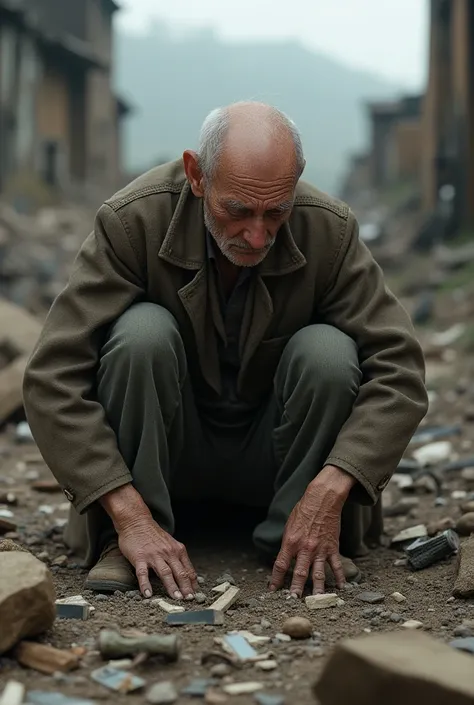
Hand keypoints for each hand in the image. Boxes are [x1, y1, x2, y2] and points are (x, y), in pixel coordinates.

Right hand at [118, 516, 198, 599]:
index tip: (196, 594)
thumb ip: (178, 557)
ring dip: (172, 586)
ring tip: (176, 598)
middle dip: (186, 587)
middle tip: (189, 599)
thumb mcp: (170, 543)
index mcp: (177, 550)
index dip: (193, 583)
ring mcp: (154, 555)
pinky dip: (145, 584)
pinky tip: (148, 594)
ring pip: (165, 573)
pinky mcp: (140, 558)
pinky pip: (143, 573)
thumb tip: (187, 573)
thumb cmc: (153, 534)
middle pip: (179, 572)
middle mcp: (168, 552)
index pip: (188, 569)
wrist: (137, 522)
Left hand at [269, 465, 354, 595]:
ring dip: (316, 589)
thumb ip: (288, 544)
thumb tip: (285, 559)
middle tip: (293, 601)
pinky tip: (341, 588)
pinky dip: (339, 578)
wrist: (322, 499)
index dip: (275, 579)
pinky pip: (336, 566)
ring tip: (315, 601)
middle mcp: (305, 548)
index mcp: (291, 542)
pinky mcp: (332, 547)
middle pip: (299, 573)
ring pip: (318, 574)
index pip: (280, 565)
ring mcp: (320, 549)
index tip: (272, 590)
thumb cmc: (303, 510)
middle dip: (296, 590)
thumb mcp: (289, 526)